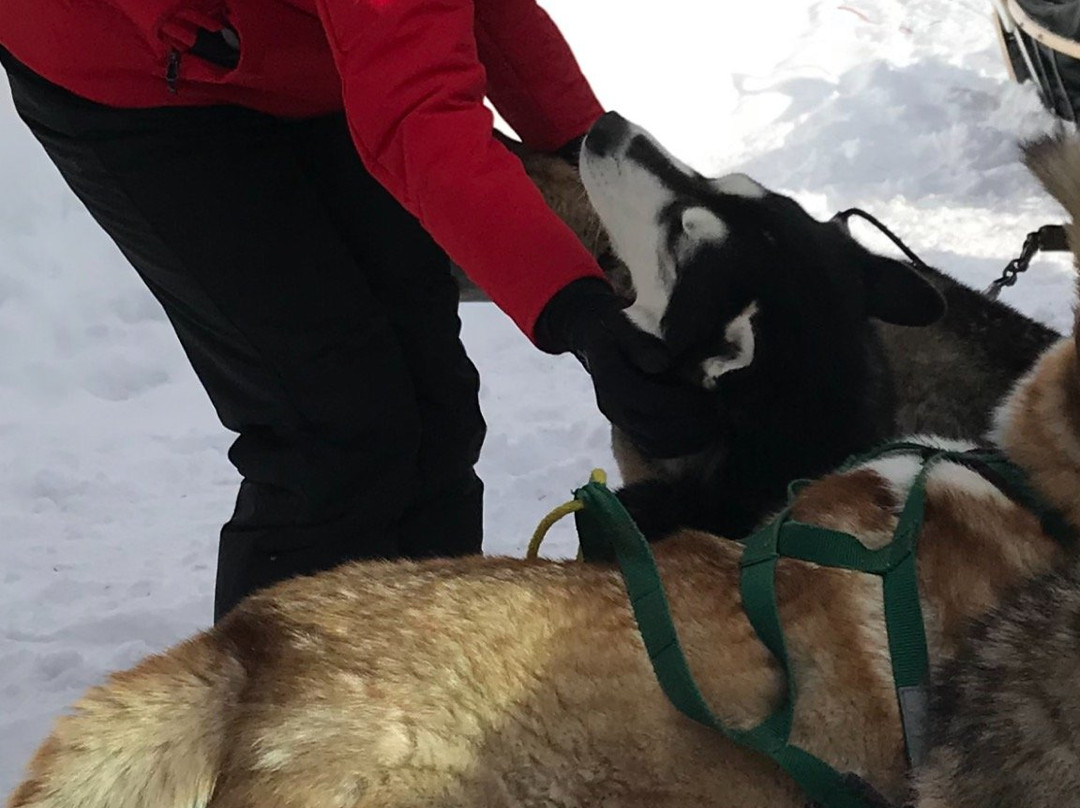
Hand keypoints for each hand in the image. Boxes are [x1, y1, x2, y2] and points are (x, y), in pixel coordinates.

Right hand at [535, 279, 716, 457]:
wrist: (591, 334)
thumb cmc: (614, 325)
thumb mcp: (622, 323)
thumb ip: (640, 342)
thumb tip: (661, 363)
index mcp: (610, 378)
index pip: (646, 400)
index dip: (678, 404)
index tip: (707, 397)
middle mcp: (611, 404)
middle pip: (652, 427)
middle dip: (688, 425)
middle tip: (718, 414)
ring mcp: (618, 419)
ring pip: (653, 442)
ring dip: (685, 440)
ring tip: (712, 426)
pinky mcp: (626, 426)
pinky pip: (651, 447)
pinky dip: (676, 447)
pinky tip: (697, 437)